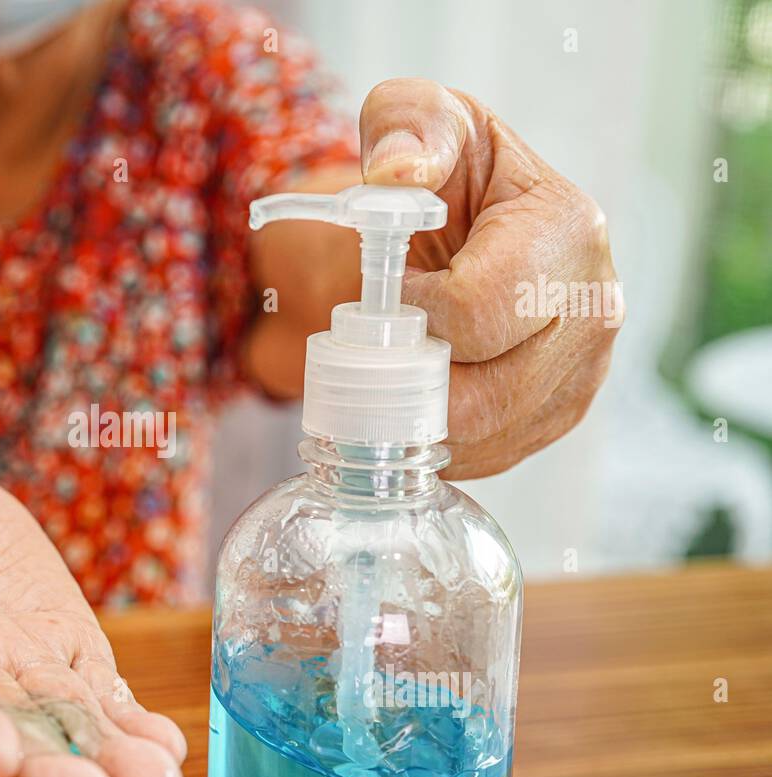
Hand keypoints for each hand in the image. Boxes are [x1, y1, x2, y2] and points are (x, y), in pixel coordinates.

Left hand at [360, 78, 622, 478]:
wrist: (464, 222)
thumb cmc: (443, 170)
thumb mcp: (419, 121)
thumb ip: (407, 128)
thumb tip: (397, 175)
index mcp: (567, 231)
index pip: (474, 311)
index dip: (411, 312)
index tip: (390, 289)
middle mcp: (594, 309)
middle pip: (481, 393)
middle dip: (409, 378)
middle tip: (380, 342)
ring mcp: (584, 371)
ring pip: (482, 436)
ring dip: (416, 417)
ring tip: (394, 367)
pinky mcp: (559, 413)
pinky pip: (488, 456)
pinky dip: (437, 442)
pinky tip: (417, 400)